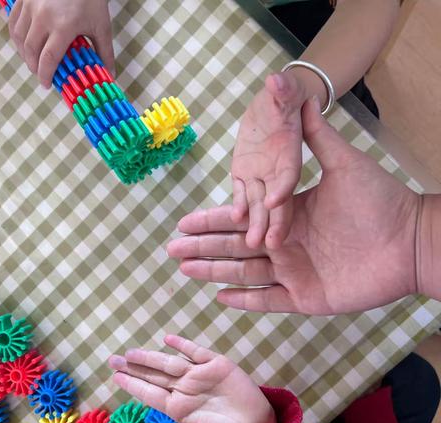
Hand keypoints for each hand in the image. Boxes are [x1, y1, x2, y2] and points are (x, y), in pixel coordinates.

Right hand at [8, 0, 114, 87]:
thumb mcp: (101, 26)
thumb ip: (104, 53)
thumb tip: (110, 75)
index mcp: (63, 26)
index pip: (49, 58)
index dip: (46, 75)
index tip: (47, 85)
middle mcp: (43, 16)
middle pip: (31, 51)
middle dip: (34, 67)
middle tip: (42, 76)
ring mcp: (30, 6)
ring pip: (18, 37)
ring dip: (24, 54)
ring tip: (33, 63)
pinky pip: (14, 22)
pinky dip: (17, 38)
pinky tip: (25, 45)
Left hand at [108, 335, 276, 422]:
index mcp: (178, 408)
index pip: (150, 393)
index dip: (133, 384)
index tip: (115, 376)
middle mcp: (184, 388)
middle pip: (154, 375)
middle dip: (134, 367)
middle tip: (113, 359)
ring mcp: (199, 375)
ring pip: (170, 362)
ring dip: (152, 356)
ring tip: (132, 352)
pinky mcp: (216, 364)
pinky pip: (196, 352)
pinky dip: (183, 345)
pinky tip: (168, 340)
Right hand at [168, 97, 419, 314]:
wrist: (411, 240)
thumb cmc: (381, 202)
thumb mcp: (344, 165)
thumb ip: (317, 138)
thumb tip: (304, 99)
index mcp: (288, 215)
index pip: (241, 218)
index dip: (212, 219)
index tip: (184, 220)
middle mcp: (286, 244)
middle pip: (234, 247)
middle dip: (202, 247)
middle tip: (172, 250)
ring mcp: (294, 271)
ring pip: (245, 273)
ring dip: (214, 272)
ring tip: (185, 270)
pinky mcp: (307, 296)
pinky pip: (269, 300)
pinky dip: (246, 301)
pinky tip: (221, 298)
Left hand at [231, 72, 305, 249]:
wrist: (275, 106)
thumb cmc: (286, 99)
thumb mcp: (286, 91)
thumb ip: (283, 90)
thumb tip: (276, 79)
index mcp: (291, 155)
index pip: (289, 174)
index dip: (283, 187)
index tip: (275, 201)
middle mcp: (278, 172)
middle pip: (276, 200)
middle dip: (272, 220)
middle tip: (266, 242)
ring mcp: (261, 177)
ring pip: (258, 204)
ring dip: (255, 222)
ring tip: (252, 242)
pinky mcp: (246, 177)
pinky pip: (241, 194)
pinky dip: (238, 206)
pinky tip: (233, 219)